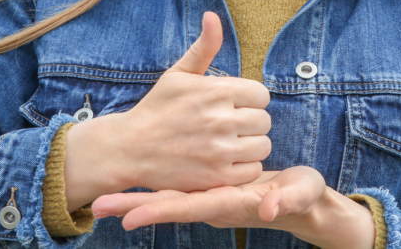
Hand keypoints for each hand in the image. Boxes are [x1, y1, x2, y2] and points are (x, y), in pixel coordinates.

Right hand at [63, 12, 270, 207]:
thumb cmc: (157, 109)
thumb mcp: (178, 74)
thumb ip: (203, 47)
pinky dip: (244, 167)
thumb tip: (212, 15)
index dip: (249, 100)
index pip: (261, 94)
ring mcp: (219, 150)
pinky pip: (253, 170)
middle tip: (230, 126)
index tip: (233, 106)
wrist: (129, 149)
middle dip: (250, 122)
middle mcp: (220, 119)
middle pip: (264, 121)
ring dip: (251, 145)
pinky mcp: (217, 177)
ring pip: (263, 145)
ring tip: (231, 144)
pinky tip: (226, 161)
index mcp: (215, 91)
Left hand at [90, 167, 374, 248]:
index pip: (189, 207)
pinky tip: (134, 182)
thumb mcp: (299, 195)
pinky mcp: (210, 187)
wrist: (302, 200)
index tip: (129, 219)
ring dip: (136, 198)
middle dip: (134, 206)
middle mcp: (213, 202)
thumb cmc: (302, 196)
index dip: (159, 211)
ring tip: (101, 201)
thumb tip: (269, 208)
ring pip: (168, 196)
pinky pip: (177, 187)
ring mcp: (209, 195)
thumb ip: (285, 200)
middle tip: (97, 207)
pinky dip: (155, 187)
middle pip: (168, 205)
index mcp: (230, 202)